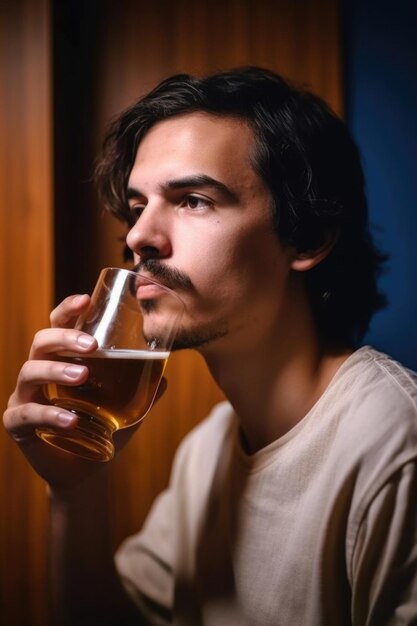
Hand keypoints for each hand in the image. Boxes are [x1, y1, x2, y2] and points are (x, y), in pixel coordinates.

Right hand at [3, 294, 155, 491]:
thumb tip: (165, 375)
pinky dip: (48, 414)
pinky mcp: (17, 423)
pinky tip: (70, 421)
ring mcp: (25, 396)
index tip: (86, 300)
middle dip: (65, 338)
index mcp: (62, 359)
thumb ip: (143, 391)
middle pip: (41, 342)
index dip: (68, 310)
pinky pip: (26, 414)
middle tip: (93, 346)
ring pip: (29, 372)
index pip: (58, 325)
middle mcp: (40, 372)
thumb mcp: (127, 408)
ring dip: (56, 370)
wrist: (87, 472)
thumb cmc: (103, 429)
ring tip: (82, 375)